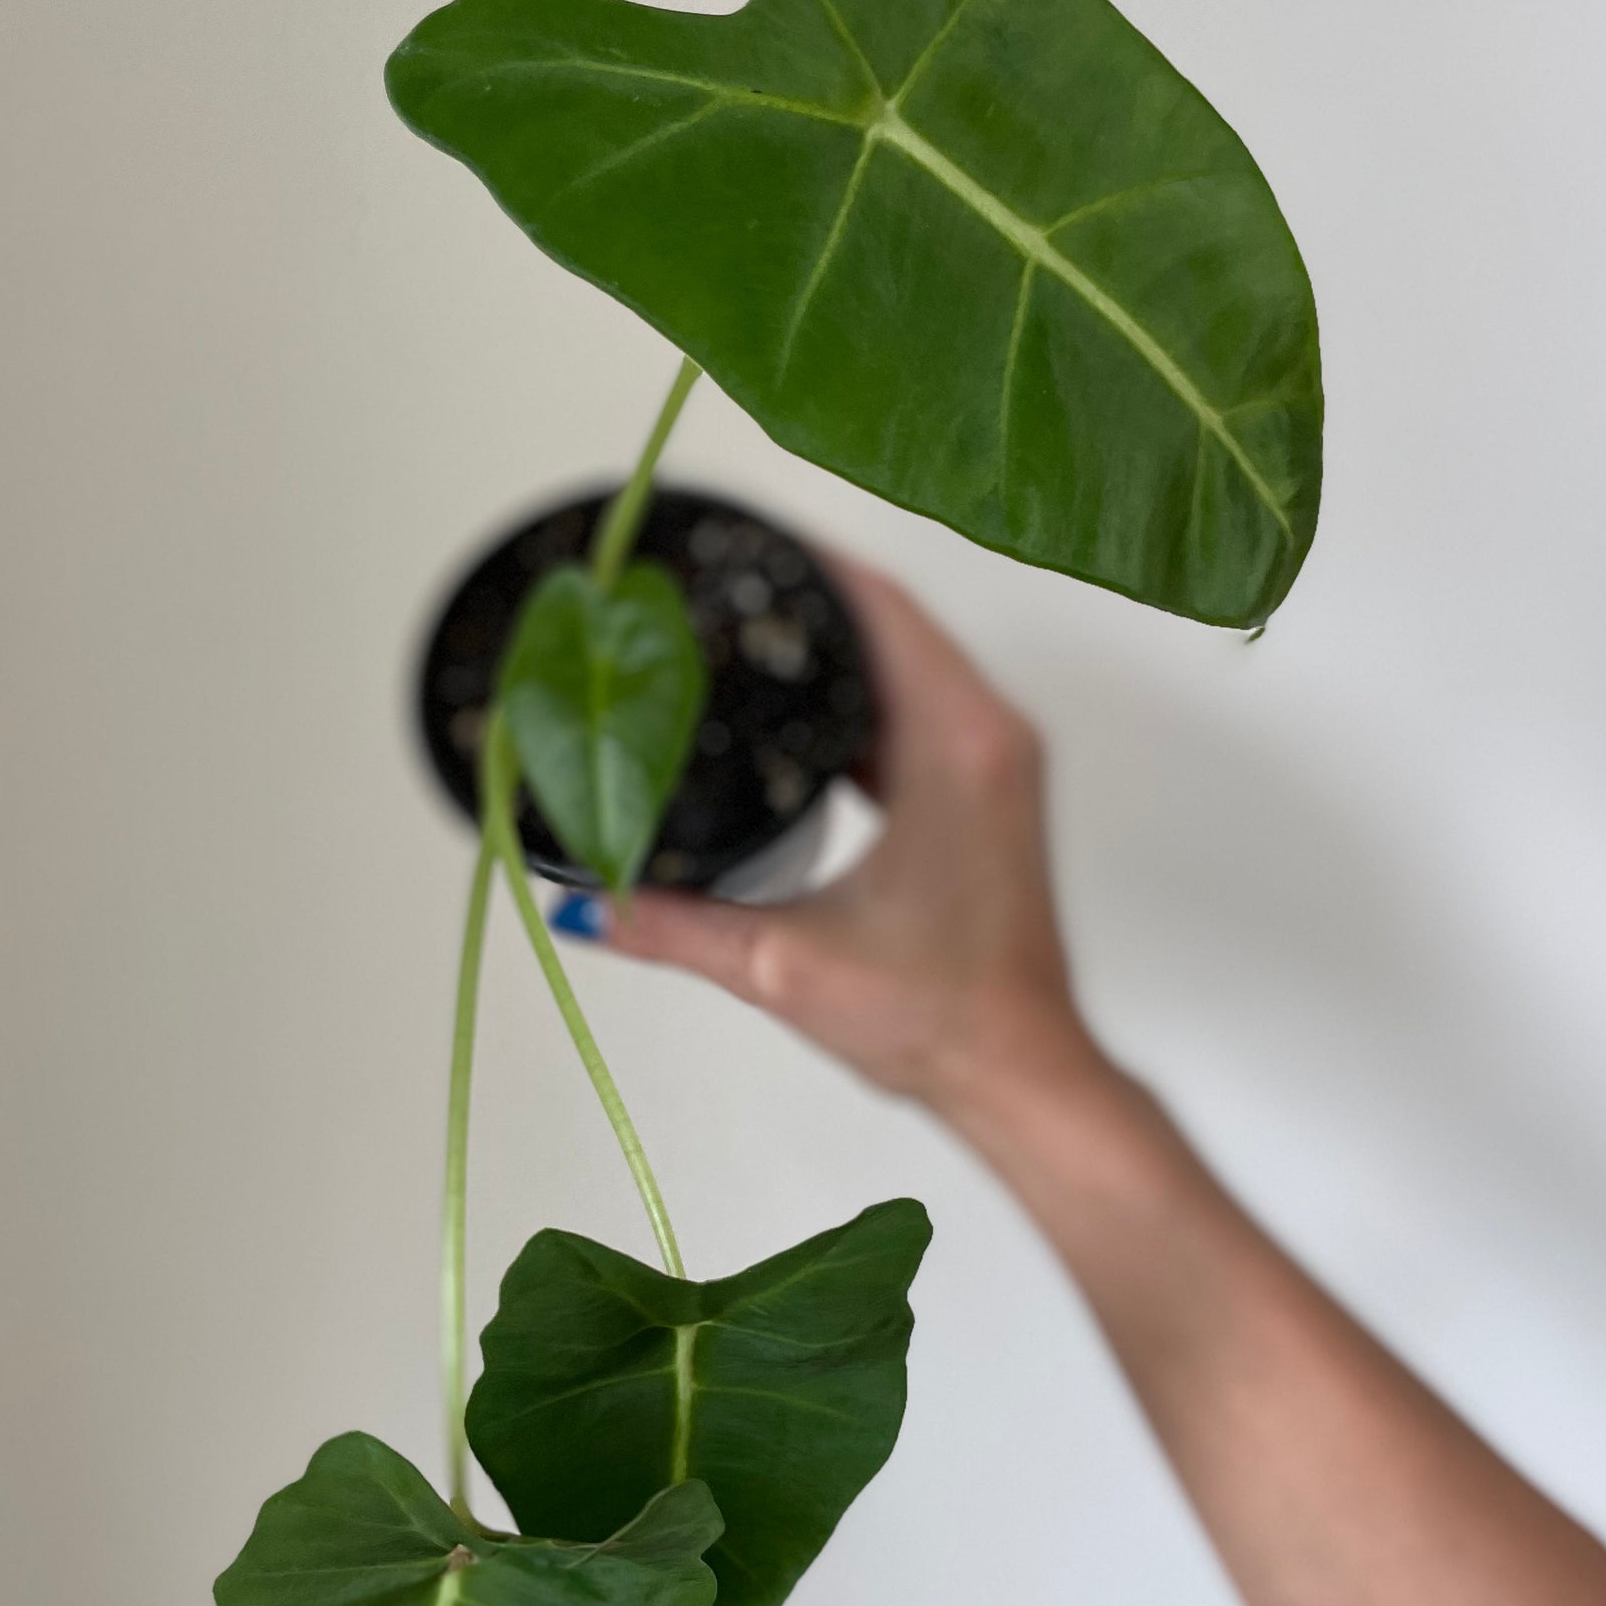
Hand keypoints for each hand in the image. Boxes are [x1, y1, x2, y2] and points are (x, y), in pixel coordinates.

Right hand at [608, 557, 1106, 1124]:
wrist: (1018, 1072)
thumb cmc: (946, 1019)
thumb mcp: (786, 967)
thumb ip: (676, 926)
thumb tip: (587, 902)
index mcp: (961, 745)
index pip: (878, 604)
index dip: (802, 557)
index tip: (735, 532)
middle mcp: (991, 735)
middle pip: (890, 614)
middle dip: (804, 586)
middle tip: (716, 571)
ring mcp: (994, 759)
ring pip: (905, 656)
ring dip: (833, 637)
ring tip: (741, 623)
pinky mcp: (983, 788)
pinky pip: (916, 701)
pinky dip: (858, 688)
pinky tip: (791, 702)